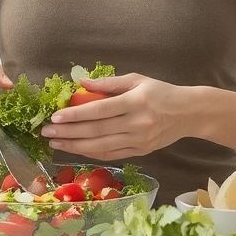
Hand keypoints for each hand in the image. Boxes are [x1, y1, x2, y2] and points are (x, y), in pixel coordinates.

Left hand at [39, 73, 189, 159]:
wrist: (189, 114)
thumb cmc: (161, 93)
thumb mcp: (137, 80)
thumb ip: (109, 83)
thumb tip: (81, 83)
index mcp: (135, 102)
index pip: (99, 111)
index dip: (75, 115)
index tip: (55, 117)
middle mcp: (136, 124)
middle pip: (96, 131)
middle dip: (68, 132)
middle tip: (46, 132)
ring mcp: (138, 141)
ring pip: (101, 147)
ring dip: (75, 146)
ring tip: (55, 143)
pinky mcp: (140, 152)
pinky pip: (110, 155)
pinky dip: (90, 153)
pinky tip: (75, 149)